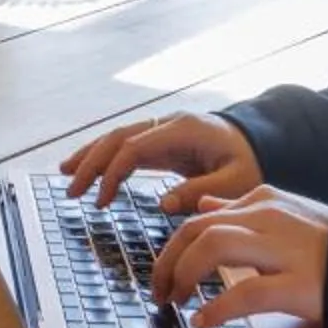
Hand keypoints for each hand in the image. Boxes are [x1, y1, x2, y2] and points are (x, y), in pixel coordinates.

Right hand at [57, 109, 260, 209]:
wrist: (261, 141)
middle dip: (90, 162)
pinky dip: (105, 157)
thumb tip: (164, 203)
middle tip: (71, 189)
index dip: (113, 173)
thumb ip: (202, 191)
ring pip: (116, 137)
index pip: (134, 147)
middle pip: (117, 137)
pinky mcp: (161, 140)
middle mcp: (167, 124)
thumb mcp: (237, 182)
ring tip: (65, 175)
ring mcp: (162, 129)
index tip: (100, 201)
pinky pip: (126, 145)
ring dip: (90, 156)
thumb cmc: (250, 163)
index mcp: (183, 130)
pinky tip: (89, 170)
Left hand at [155, 186, 327, 326]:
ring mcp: (283, 249)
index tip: (162, 271)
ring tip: (175, 301)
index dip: (172, 247)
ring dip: (183, 276)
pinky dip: (217, 307)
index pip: (199, 217)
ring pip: (212, 247)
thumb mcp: (285, 216)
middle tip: (159, 291)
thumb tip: (203, 206)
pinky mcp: (299, 283)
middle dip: (167, 261)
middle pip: (196, 230)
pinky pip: (245, 292)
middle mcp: (268, 218)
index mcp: (263, 201)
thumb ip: (242, 211)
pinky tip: (204, 320)